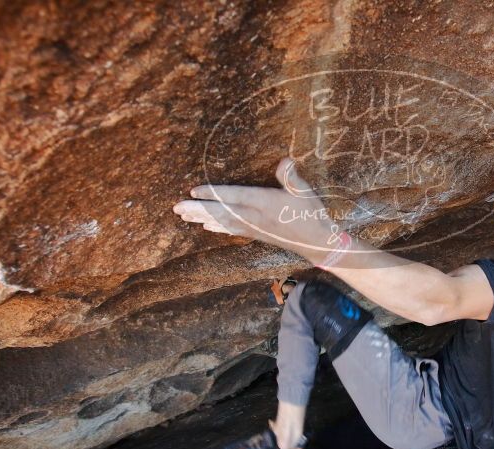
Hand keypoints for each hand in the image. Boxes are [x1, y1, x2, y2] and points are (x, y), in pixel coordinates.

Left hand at [172, 157, 338, 263]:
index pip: (234, 197)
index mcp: (265, 203)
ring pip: (222, 222)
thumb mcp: (305, 192)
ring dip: (202, 218)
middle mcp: (255, 217)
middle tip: (176, 207)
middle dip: (198, 209)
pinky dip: (217, 227)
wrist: (317, 242)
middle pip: (221, 212)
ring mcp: (254, 227)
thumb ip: (292, 177)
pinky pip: (231, 230)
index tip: (193, 191)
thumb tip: (285, 161)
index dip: (213, 194)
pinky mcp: (256, 234)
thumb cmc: (312, 215)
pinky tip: (206, 226)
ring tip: (183, 215)